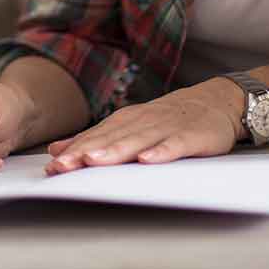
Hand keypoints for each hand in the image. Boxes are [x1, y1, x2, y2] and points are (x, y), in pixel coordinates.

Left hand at [42, 81, 241, 174]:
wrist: (216, 102)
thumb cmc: (168, 119)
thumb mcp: (130, 125)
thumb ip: (96, 138)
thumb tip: (56, 149)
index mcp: (126, 121)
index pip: (96, 137)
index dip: (74, 151)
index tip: (53, 166)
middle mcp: (143, 121)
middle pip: (111, 139)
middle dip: (86, 152)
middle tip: (63, 166)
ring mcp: (167, 127)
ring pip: (137, 140)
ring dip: (115, 151)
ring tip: (94, 161)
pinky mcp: (191, 136)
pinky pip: (175, 145)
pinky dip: (161, 151)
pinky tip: (148, 160)